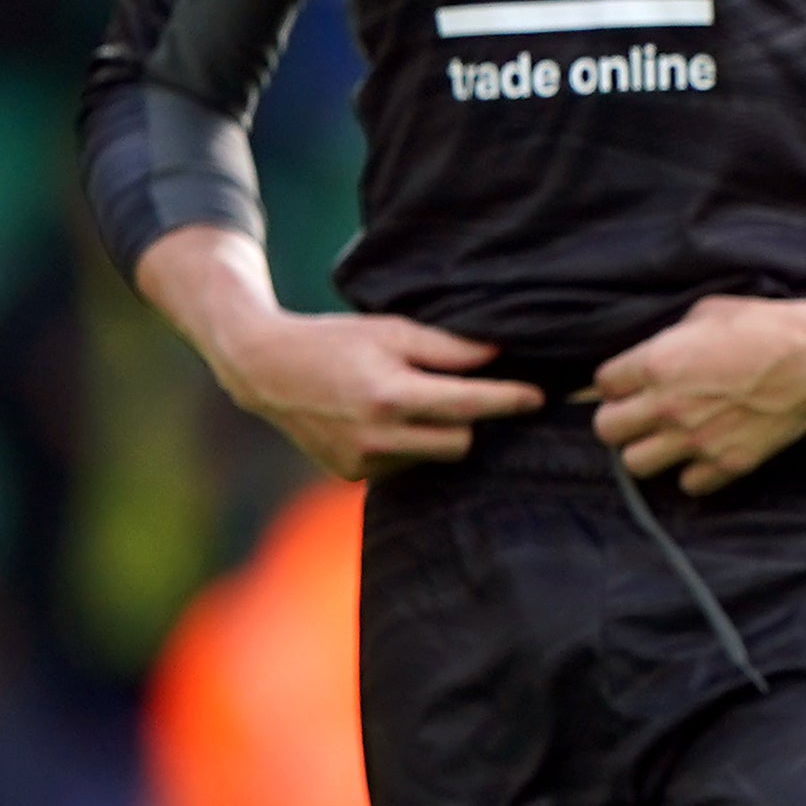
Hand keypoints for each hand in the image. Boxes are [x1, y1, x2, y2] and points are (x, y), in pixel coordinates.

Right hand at [135, 230, 534, 480]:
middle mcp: (378, 435)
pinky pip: (405, 465)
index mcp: (390, 395)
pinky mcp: (352, 476)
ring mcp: (363, 461)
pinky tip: (385, 421)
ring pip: (435, 457)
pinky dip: (407, 446)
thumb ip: (446, 347)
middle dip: (471, 419)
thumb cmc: (334, 340)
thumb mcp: (390, 329)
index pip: (470, 404)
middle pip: (461, 441)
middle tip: (469, 394)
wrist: (265, 369)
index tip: (539, 397)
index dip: (509, 400)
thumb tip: (500, 354)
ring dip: (437, 433)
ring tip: (411, 401)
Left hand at [592, 291, 805, 494]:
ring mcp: (696, 440)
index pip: (602, 383)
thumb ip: (670, 339)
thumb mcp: (706, 313)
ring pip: (635, 464)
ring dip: (646, 449)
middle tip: (639, 412)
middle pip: (607, 430)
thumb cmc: (764, 326)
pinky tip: (702, 453)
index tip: (631, 381)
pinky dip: (691, 472)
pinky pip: (687, 484)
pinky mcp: (728, 463)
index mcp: (656, 364)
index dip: (616, 381)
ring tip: (665, 438)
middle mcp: (667, 407)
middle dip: (619, 418)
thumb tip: (657, 353)